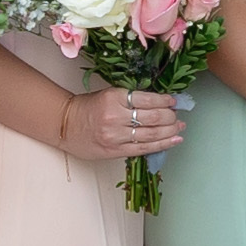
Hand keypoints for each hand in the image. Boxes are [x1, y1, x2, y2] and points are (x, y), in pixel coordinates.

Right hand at [60, 85, 183, 170]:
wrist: (66, 125)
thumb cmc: (88, 107)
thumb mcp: (109, 94)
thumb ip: (132, 98)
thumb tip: (161, 102)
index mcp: (114, 97)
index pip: (148, 99)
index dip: (165, 101)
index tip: (174, 101)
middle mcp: (116, 117)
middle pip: (153, 117)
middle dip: (170, 117)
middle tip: (178, 115)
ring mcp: (116, 136)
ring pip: (151, 134)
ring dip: (170, 131)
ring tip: (180, 127)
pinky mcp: (115, 151)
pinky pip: (144, 148)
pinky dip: (162, 144)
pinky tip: (174, 140)